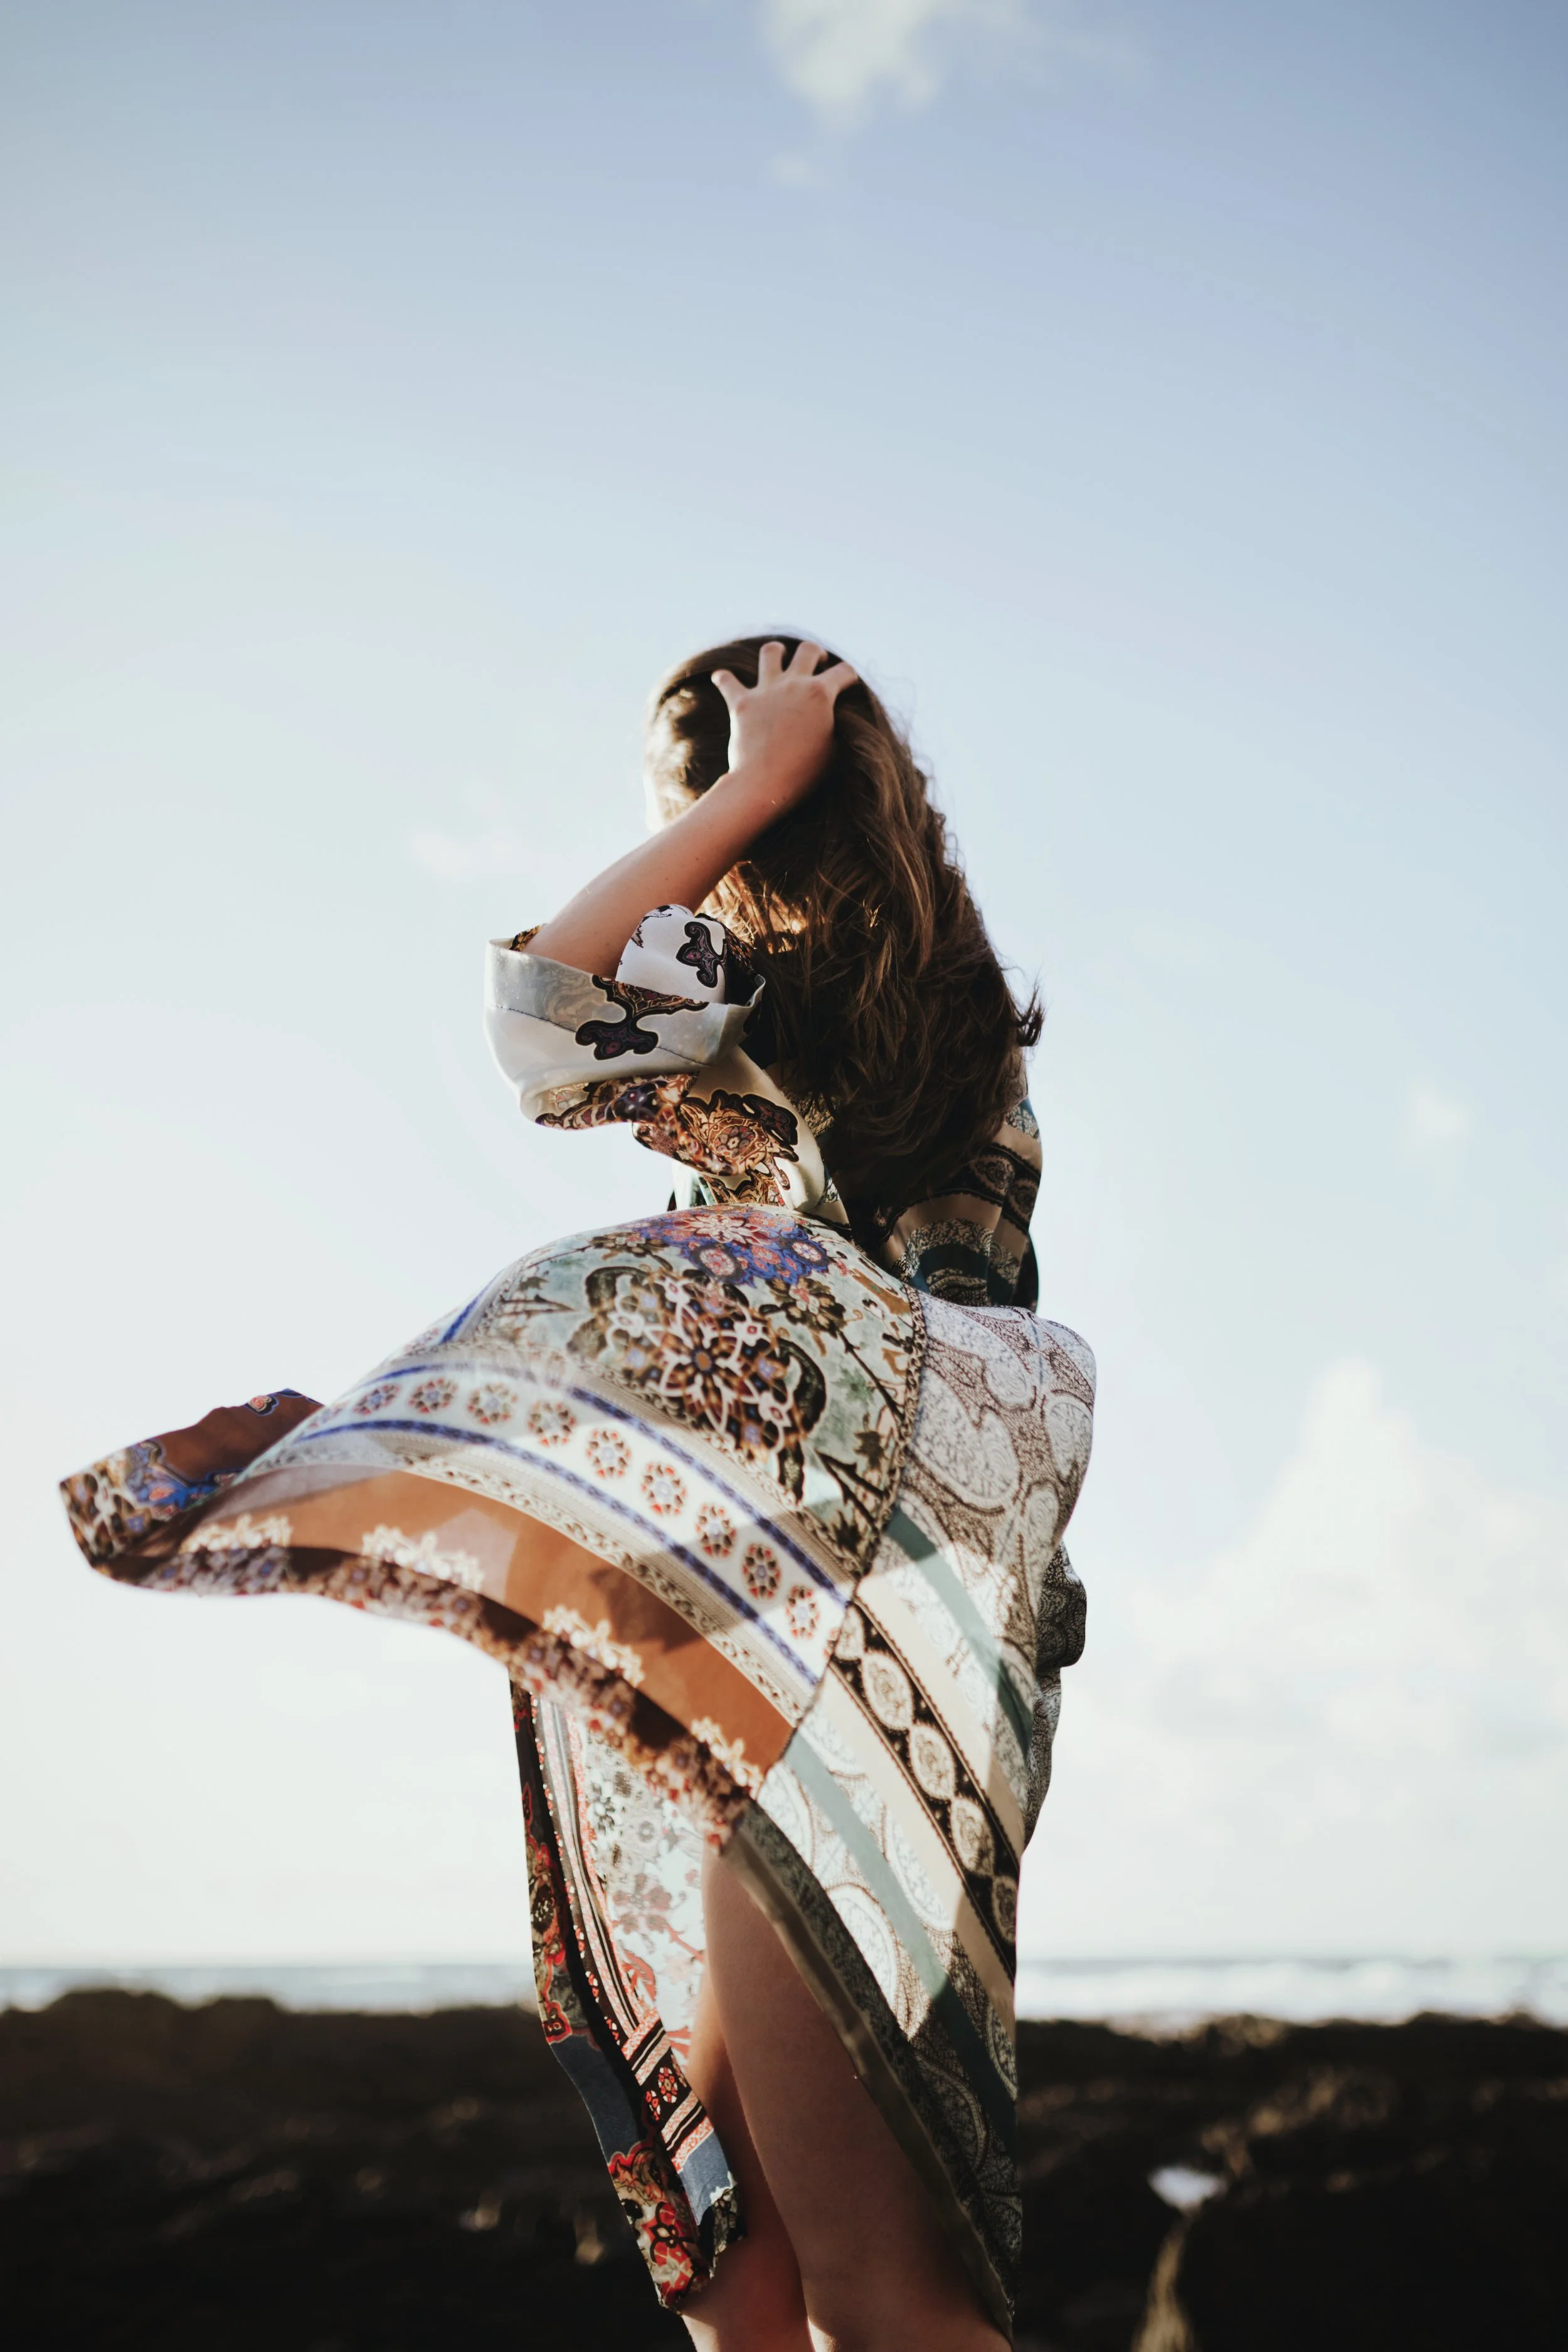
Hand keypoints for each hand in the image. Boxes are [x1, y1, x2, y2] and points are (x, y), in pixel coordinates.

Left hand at [711, 639, 858, 811]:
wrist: (765, 784)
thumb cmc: (804, 773)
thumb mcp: (834, 749)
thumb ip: (834, 725)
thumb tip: (832, 719)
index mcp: (821, 693)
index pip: (844, 671)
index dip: (849, 677)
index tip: (848, 684)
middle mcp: (794, 684)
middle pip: (808, 650)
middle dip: (816, 653)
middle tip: (818, 662)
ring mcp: (766, 690)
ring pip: (770, 653)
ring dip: (776, 651)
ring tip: (778, 655)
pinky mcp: (741, 703)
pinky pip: (727, 680)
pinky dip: (724, 678)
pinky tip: (721, 678)